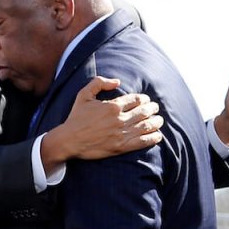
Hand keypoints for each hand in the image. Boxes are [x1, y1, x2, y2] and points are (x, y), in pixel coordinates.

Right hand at [40, 76, 164, 171]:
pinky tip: (157, 135)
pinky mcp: (121, 147)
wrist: (69, 140)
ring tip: (159, 121)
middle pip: (144, 112)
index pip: (136, 100)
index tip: (146, 101)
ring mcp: (122, 134)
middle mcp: (120, 119)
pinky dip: (153, 138)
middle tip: (155, 109)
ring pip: (146, 126)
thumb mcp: (83, 95)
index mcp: (113, 106)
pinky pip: (142, 141)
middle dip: (153, 109)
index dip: (144, 99)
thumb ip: (99, 83)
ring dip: (156, 122)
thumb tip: (117, 82)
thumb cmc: (76, 118)